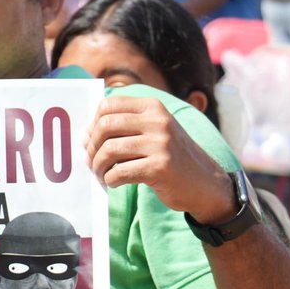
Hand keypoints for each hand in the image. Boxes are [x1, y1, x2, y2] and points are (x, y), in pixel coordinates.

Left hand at [85, 94, 234, 222]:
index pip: (108, 105)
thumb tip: (84, 135)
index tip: (92, 141)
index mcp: (153, 107)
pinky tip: (114, 183)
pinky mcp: (160, 168)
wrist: (205, 183)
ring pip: (108, 150)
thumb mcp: (154, 131)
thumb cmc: (172, 157)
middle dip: (92, 147)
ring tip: (102, 174)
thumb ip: (124, 127)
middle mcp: (158, 121)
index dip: (92, 124)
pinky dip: (110, 180)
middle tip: (93, 161)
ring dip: (98, 167)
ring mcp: (160, 144)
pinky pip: (119, 172)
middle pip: (104, 126)